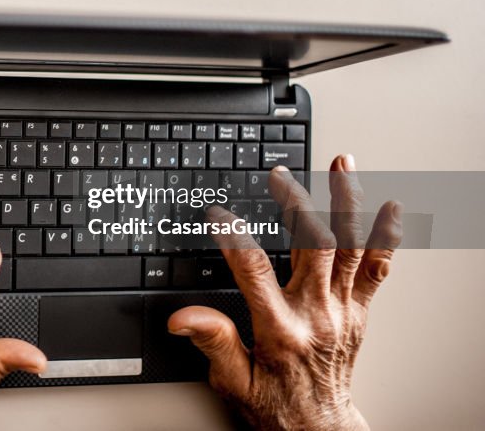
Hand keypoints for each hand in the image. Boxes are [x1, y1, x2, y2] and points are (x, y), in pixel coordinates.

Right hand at [168, 155, 402, 430]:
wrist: (319, 427)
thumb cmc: (274, 404)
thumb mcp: (232, 381)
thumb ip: (213, 343)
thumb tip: (182, 319)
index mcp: (280, 330)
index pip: (254, 272)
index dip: (235, 238)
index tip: (220, 215)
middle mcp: (317, 315)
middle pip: (313, 246)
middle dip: (297, 203)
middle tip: (282, 174)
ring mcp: (343, 311)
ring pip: (349, 247)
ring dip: (348, 203)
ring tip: (343, 167)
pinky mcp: (359, 312)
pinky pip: (377, 269)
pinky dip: (385, 238)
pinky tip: (390, 210)